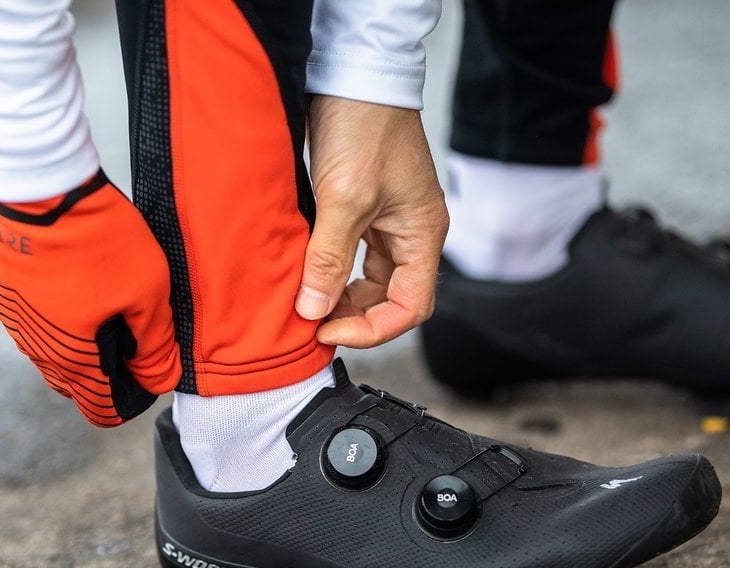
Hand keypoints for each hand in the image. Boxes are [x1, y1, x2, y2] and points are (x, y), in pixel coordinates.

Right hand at [0, 171, 180, 426]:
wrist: (37, 187)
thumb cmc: (100, 240)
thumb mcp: (147, 292)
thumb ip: (155, 345)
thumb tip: (160, 379)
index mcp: (74, 360)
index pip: (101, 411)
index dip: (131, 399)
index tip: (147, 368)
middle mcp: (36, 351)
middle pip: (75, 385)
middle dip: (105, 371)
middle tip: (131, 329)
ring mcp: (13, 322)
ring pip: (51, 352)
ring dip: (78, 340)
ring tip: (104, 297)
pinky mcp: (2, 292)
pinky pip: (32, 320)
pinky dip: (55, 312)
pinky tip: (75, 277)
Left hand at [297, 96, 448, 347]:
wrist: (354, 75)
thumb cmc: (364, 126)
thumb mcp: (343, 199)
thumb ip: (328, 259)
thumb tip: (313, 310)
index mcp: (423, 235)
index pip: (409, 308)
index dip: (370, 329)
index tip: (327, 330)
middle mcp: (412, 233)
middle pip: (391, 299)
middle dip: (353, 316)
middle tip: (311, 321)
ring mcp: (391, 222)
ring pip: (371, 280)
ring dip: (341, 296)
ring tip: (306, 303)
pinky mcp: (368, 209)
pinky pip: (355, 256)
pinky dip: (333, 271)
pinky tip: (308, 274)